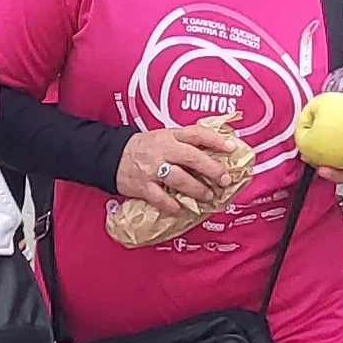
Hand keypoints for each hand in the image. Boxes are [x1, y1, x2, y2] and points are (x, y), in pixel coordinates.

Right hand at [117, 123, 245, 210]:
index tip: (232, 147)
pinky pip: (160, 197)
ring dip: (197, 189)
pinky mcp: (142, 186)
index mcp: (170, 135)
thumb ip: (185, 142)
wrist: (110, 155)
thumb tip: (215, 151)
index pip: (196, 133)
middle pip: (192, 158)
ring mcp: (152, 168)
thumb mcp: (164, 136)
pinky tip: (180, 208)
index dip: (216, 139)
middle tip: (225, 180)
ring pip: (179, 179)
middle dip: (212, 170)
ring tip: (209, 196)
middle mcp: (163, 150)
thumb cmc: (144, 147)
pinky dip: (172, 204)